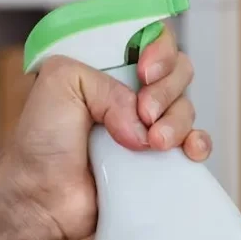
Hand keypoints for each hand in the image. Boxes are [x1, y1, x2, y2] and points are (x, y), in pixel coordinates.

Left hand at [0, 25, 211, 239]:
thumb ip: (105, 81)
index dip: (160, 52)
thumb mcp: (60, 81)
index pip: (152, 41)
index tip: (145, 72)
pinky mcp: (160, 160)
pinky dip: (199, 143)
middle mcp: (132, 94)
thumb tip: (142, 120)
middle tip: (144, 113)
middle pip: (179, 72)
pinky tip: (190, 151)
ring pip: (187, 107)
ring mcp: (149, 127)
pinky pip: (196, 143)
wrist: (42, 198)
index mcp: (109, 68)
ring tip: (153, 143)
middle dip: (167, 90)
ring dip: (177, 122)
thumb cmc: (40, 143)